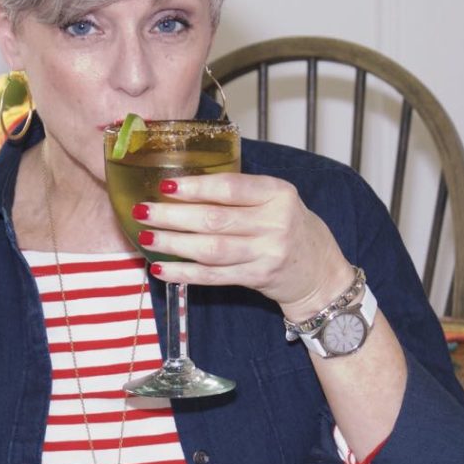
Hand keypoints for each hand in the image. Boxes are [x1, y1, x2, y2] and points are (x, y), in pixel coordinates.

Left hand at [138, 172, 353, 317]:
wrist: (321, 271)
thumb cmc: (290, 228)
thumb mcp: (276, 200)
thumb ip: (239, 193)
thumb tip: (181, 186)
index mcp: (278, 193)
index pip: (230, 188)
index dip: (195, 187)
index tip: (165, 185)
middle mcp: (275, 223)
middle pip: (214, 219)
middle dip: (173, 216)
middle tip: (143, 211)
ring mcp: (268, 253)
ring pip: (211, 249)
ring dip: (173, 243)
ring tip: (146, 237)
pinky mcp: (259, 278)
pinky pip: (214, 276)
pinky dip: (185, 273)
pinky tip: (162, 268)